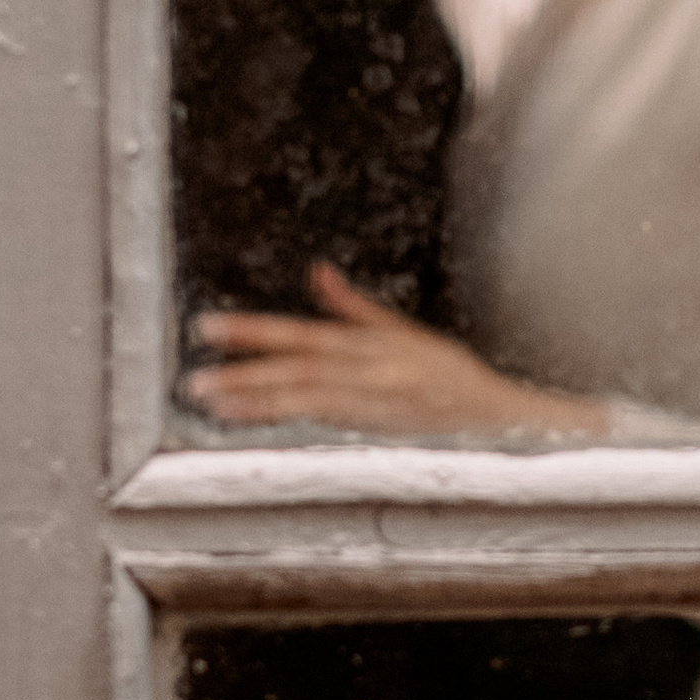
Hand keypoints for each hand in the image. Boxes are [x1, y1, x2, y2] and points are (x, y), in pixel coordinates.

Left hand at [182, 264, 606, 440]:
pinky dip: (290, 418)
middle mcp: (371, 368)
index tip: (208, 330)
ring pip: (308, 396)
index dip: (254, 331)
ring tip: (212, 399)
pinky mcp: (383, 427)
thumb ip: (354, 307)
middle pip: (299, 366)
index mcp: (372, 344)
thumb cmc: (453, 377)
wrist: (503, 416)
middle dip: (245, 369)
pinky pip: (329, 420)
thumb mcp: (404, 333)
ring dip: (257, 398)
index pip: (302, 334)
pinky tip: (255, 420)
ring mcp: (377, 401)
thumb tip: (317, 272)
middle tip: (196, 376)